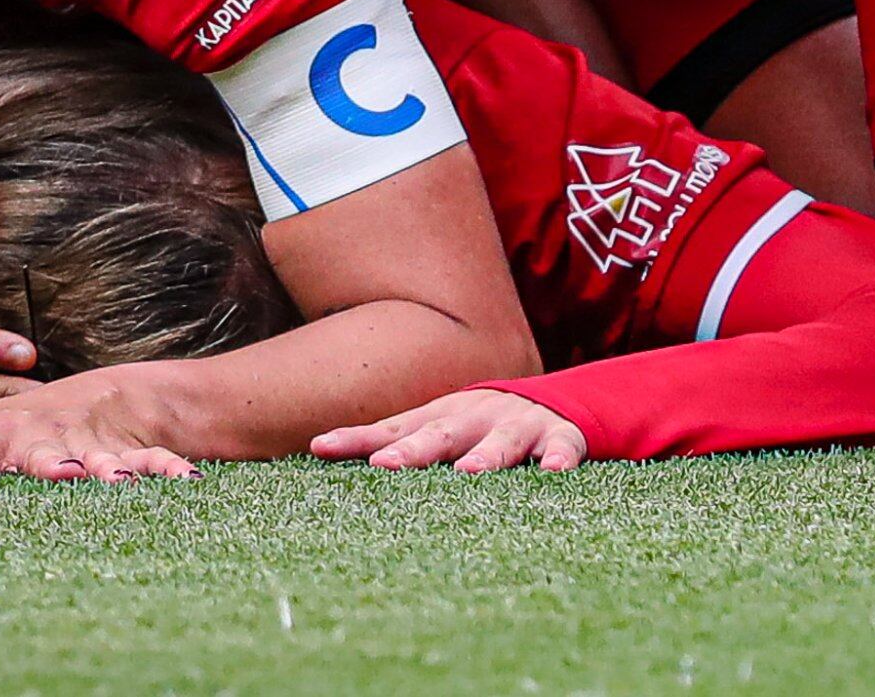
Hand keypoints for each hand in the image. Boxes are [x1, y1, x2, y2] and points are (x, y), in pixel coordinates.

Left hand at [0, 372, 196, 482]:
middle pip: (3, 444)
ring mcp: (73, 441)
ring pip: (74, 454)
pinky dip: (158, 470)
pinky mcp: (119, 450)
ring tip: (85, 480)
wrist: (112, 399)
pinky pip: (145, 462)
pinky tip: (179, 480)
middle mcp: (24, 432)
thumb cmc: (19, 424)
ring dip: (79, 467)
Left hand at [309, 388, 587, 473]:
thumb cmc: (476, 425)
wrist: (552, 401)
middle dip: (414, 450)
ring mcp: (518, 425)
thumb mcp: (434, 426)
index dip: (357, 439)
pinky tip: (555, 471)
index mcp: (439, 417)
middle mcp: (474, 418)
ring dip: (486, 456)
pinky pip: (562, 447)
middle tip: (387, 464)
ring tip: (470, 472)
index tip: (320, 448)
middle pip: (440, 435)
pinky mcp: (560, 437)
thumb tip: (312, 449)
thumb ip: (387, 441)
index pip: (391, 430)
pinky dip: (560, 458)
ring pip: (501, 441)